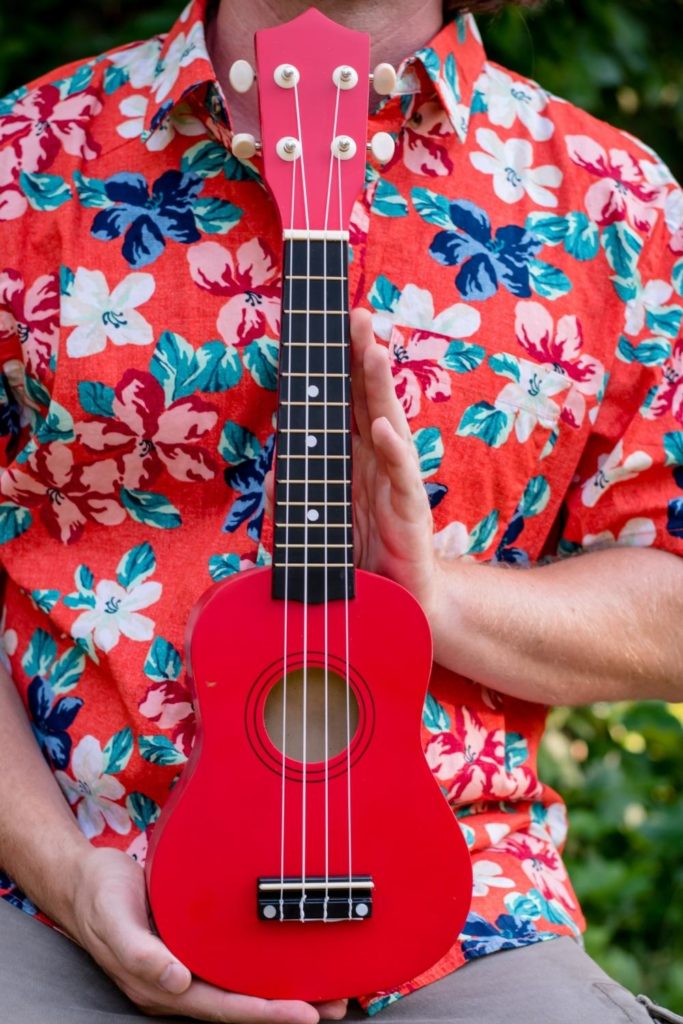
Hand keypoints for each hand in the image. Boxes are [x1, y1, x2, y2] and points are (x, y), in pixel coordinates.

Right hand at [65, 846, 347, 1020]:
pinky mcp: (195, 945)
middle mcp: (180, 982)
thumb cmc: (99, 897)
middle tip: (337, 1004)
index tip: (304, 1014)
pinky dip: (266, 965)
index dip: (264, 1012)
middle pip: (241, 1004)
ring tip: (329, 991)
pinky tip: (292, 958)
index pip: (222, 1007)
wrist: (84, 878)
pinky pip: (235, 963)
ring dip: (284, 991)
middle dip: (288, 1008)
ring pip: (243, 987)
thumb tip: (175, 979)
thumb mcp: (113, 918)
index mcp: (162, 984)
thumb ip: (138, 951)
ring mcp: (189, 965)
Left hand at [265, 308, 440, 620]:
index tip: (326, 325)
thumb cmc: (357, 556)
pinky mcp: (409, 510)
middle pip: (369, 399)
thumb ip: (298, 493)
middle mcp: (377, 461)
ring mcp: (396, 482)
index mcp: (355, 458)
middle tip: (357, 314)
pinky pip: (402, 475)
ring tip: (372, 350)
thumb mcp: (316, 522)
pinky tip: (383, 426)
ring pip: (390, 424)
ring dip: (380, 387)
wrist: (393, 603)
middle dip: (362, 356)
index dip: (338, 366)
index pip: (346, 403)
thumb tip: (276, 467)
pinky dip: (393, 450)